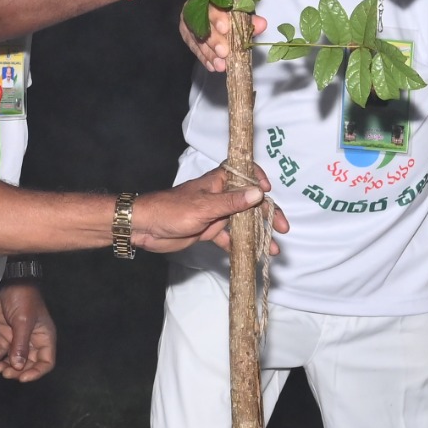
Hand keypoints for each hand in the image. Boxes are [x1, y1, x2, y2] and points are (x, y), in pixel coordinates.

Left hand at [0, 281, 56, 381]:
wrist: (8, 281)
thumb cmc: (23, 299)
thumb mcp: (23, 322)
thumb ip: (21, 345)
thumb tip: (18, 367)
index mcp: (44, 338)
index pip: (46, 362)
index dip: (36, 372)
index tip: (22, 378)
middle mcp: (33, 340)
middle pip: (29, 363)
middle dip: (18, 371)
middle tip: (5, 373)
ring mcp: (19, 337)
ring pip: (14, 359)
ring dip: (7, 366)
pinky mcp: (6, 333)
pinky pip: (2, 350)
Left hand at [132, 164, 288, 253]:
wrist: (146, 227)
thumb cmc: (172, 210)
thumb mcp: (205, 206)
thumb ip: (232, 202)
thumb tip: (259, 193)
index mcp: (219, 181)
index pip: (245, 173)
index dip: (259, 179)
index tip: (268, 191)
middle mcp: (220, 195)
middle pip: (250, 201)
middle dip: (267, 215)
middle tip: (282, 228)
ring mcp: (216, 213)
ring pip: (243, 221)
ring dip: (257, 233)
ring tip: (271, 247)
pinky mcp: (209, 229)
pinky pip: (229, 237)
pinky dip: (240, 245)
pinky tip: (251, 254)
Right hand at [180, 4, 267, 73]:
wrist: (221, 8)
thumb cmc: (233, 9)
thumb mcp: (242, 12)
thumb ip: (250, 18)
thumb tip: (261, 24)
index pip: (212, 3)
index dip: (218, 17)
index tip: (225, 29)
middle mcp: (197, 5)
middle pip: (202, 23)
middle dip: (214, 39)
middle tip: (223, 52)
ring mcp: (190, 20)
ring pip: (198, 38)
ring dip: (210, 53)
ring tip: (221, 65)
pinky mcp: (187, 34)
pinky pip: (195, 47)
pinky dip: (205, 58)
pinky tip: (213, 66)